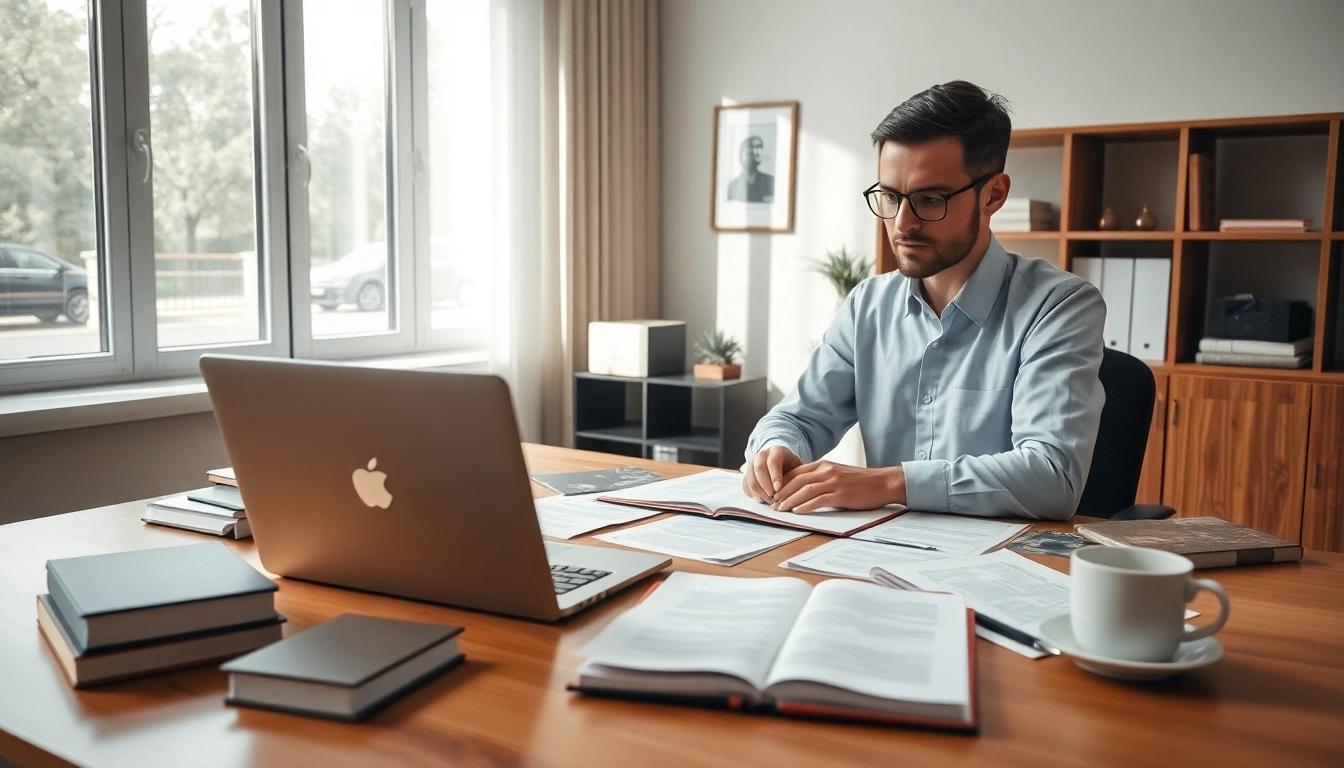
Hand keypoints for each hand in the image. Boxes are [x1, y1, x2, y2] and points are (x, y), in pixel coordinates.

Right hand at [741, 445, 802, 501]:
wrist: (781, 461)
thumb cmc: (791, 466)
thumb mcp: (798, 467)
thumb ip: (798, 475)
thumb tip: (797, 490)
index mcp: (776, 451)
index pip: (773, 462)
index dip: (775, 476)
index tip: (778, 489)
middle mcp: (761, 455)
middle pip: (758, 469)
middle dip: (765, 485)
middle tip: (772, 497)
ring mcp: (752, 464)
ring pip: (750, 478)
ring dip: (759, 492)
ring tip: (769, 500)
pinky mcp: (746, 474)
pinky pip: (745, 485)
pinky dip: (752, 494)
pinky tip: (762, 499)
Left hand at [770, 461, 905, 513]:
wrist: (883, 483)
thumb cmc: (861, 482)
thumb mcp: (838, 475)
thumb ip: (821, 478)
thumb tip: (804, 489)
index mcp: (823, 465)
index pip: (795, 472)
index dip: (782, 483)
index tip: (773, 494)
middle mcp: (826, 471)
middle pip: (796, 480)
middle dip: (781, 493)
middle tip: (771, 504)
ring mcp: (833, 482)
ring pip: (804, 489)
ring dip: (789, 500)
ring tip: (780, 509)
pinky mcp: (841, 494)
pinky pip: (819, 499)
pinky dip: (805, 506)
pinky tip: (797, 511)